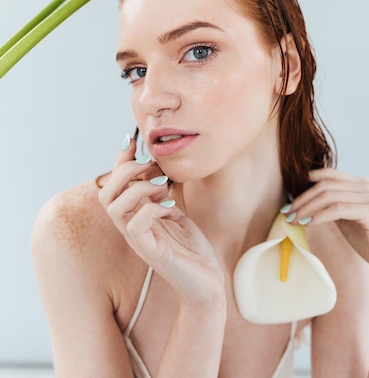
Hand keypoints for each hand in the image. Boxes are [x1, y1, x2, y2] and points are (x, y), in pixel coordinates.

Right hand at [98, 137, 224, 303]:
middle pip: (105, 193)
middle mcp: (131, 227)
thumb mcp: (175, 212)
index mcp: (134, 216)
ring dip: (138, 188)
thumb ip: (161, 193)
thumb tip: (155, 166)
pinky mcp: (151, 252)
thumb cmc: (191, 249)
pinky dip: (151, 208)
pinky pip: (134, 225)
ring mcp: (139, 240)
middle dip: (125, 170)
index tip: (133, 141)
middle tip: (151, 166)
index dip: (120, 160)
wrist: (207, 283)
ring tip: (162, 186)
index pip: (114, 184)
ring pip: (114, 207)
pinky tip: (169, 208)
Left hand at [286, 168, 368, 285]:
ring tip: (293, 220)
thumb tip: (303, 201)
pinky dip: (319, 216)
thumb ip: (332, 205)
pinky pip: (337, 209)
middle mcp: (368, 186)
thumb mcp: (347, 217)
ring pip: (329, 196)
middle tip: (287, 212)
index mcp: (362, 183)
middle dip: (303, 199)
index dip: (307, 183)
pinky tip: (307, 224)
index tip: (291, 199)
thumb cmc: (368, 241)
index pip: (329, 174)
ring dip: (307, 208)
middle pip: (325, 185)